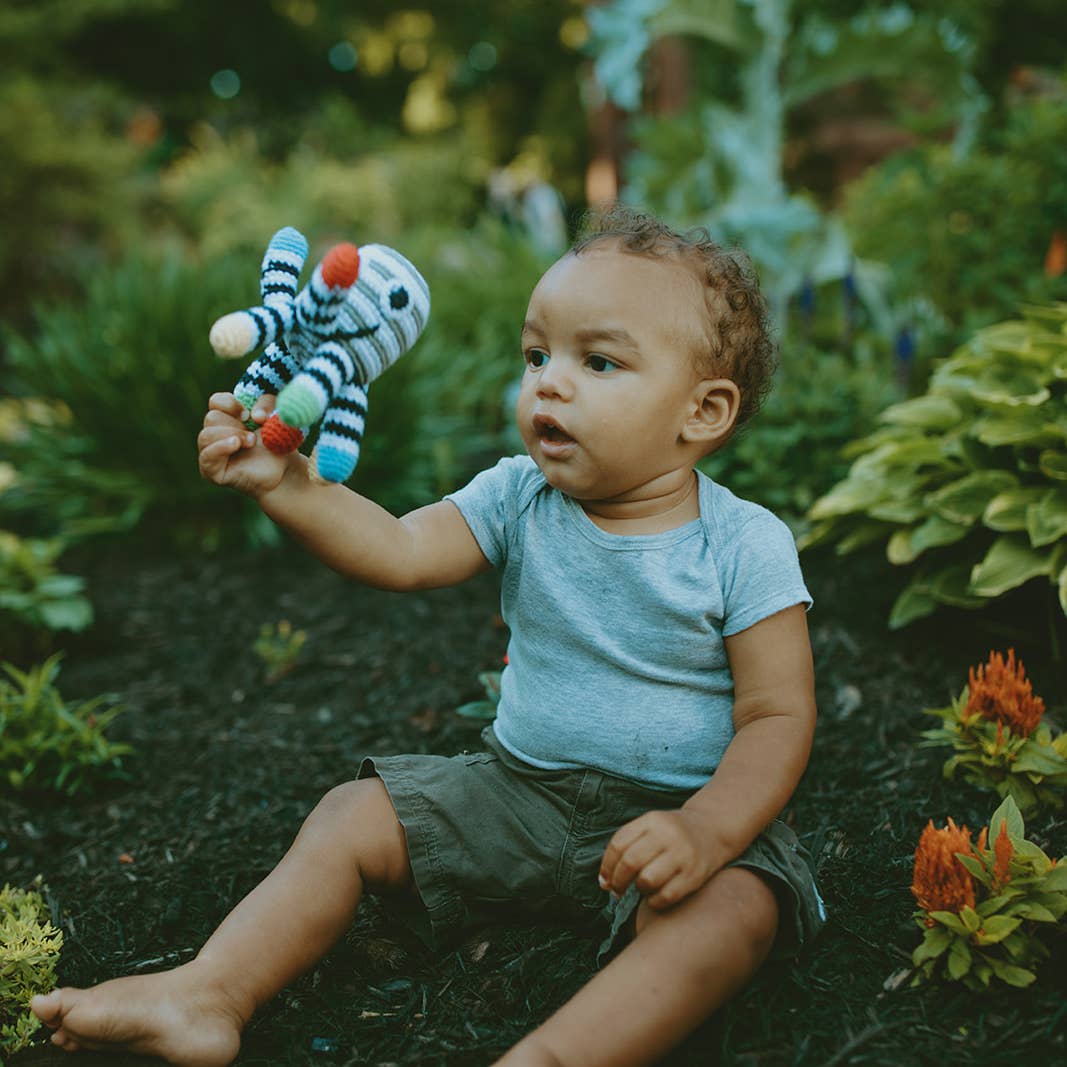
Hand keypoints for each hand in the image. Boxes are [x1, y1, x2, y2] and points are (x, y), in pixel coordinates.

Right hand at [197, 392, 290, 498]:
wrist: (283, 471)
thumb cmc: (277, 443)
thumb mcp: (276, 416)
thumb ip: (268, 405)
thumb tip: (255, 415)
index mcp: (226, 418)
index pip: (215, 402)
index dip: (230, 404)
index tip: (248, 414)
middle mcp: (215, 434)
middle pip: (212, 418)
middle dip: (235, 423)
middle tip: (253, 434)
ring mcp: (211, 453)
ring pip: (206, 435)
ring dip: (232, 435)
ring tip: (251, 442)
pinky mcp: (211, 471)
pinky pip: (206, 456)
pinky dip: (220, 448)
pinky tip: (235, 444)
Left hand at [598, 809, 727, 909]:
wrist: (713, 829)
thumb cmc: (672, 833)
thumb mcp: (651, 826)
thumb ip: (628, 845)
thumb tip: (604, 881)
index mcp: (652, 820)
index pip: (618, 844)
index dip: (606, 866)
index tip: (604, 880)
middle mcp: (667, 835)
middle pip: (630, 862)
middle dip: (618, 881)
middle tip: (617, 891)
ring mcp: (683, 855)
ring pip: (647, 880)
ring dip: (638, 889)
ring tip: (641, 888)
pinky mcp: (695, 875)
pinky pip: (666, 896)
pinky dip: (654, 901)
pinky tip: (654, 897)